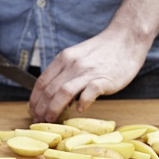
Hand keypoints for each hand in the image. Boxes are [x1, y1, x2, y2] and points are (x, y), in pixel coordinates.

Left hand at [28, 30, 148, 121]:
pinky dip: (82, 102)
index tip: (32, 111)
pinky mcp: (104, 78)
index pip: (41, 82)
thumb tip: (53, 94)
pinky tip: (79, 110)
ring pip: (63, 92)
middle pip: (49, 90)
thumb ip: (64, 72)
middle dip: (41, 108)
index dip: (34, 99)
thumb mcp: (76, 56)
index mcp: (63, 59)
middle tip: (38, 120)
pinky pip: (89, 92)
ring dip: (54, 109)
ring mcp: (88, 71)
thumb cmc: (102, 51)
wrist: (127, 38)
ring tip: (51, 120)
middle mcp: (72, 64)